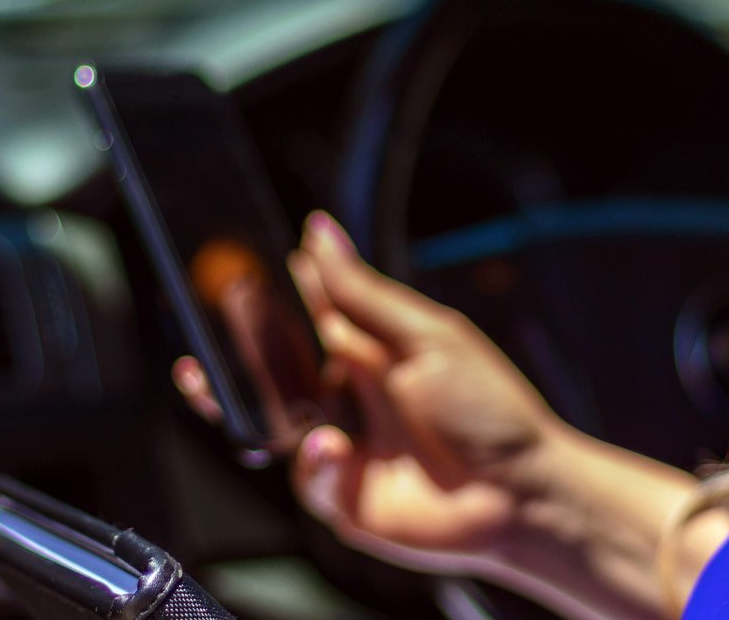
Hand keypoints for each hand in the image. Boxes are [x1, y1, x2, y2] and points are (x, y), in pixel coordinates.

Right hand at [174, 211, 563, 576]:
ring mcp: (345, 448)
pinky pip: (306, 476)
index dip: (269, 298)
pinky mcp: (343, 498)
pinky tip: (333, 448)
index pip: (307, 313)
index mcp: (371, 350)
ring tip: (241, 394)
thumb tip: (318, 231)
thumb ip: (363, 293)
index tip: (230, 279)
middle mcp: (351, 397)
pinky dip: (313, 461)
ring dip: (250, 409)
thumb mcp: (425, 337)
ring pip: (275, 426)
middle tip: (207, 346)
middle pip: (276, 372)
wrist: (522, 493)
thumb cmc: (489, 407)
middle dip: (236, 359)